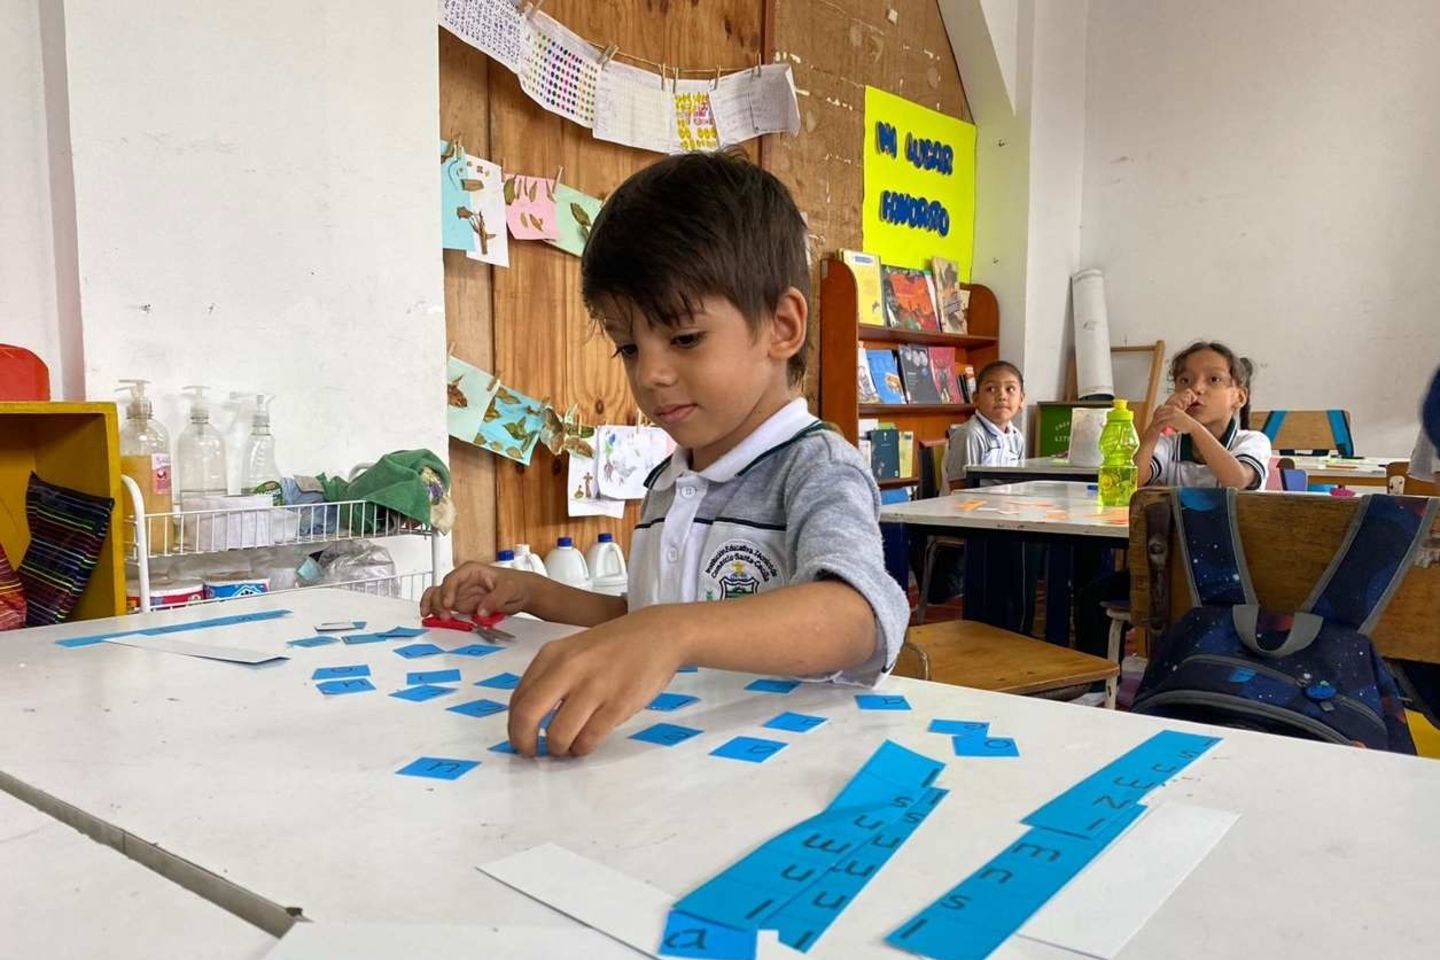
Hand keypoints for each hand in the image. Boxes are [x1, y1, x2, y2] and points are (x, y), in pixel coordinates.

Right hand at [419, 563, 532, 618]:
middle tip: (445, 616)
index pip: (452, 579)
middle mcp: (462, 582)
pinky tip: (433, 618)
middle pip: (441, 589)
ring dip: (434, 608)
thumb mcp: (508, 588)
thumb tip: (481, 611)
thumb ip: (495, 599)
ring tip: (433, 618)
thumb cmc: (515, 583)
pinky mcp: (462, 605)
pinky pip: (444, 608)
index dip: (448, 591)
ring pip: (438, 598)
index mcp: (471, 571)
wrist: (522, 593)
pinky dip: (437, 613)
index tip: (448, 604)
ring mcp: (461, 594)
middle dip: (439, 603)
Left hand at [507, 607, 687, 757]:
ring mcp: (594, 686)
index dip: (515, 727)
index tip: (522, 740)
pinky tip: (586, 743)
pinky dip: (583, 748)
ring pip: (559, 734)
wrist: (658, 634)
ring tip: (568, 747)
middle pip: (528, 716)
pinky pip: (589, 738)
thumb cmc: (613, 646)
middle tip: (533, 754)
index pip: (518, 699)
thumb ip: (550, 678)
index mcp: (552, 655)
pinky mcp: (618, 703)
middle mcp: (568, 668)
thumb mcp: (574, 651)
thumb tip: (528, 721)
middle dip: (524, 743)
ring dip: (559, 749)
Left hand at [1147, 390, 1197, 435]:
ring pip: (1159, 418)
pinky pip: (1162, 423)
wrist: (1192, 426)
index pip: (1161, 409)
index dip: (1156, 413)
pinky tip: (1156, 429)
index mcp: (1173, 408)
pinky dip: (1158, 426)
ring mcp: (1171, 414)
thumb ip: (1172, 415)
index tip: (1154, 418)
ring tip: (1153, 427)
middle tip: (1152, 423)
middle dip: (1154, 418)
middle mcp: (1172, 410)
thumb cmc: (1186, 423)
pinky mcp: (1171, 420)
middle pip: (1158, 413)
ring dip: (1155, 422)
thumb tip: (1166, 418)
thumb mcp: (1178, 416)